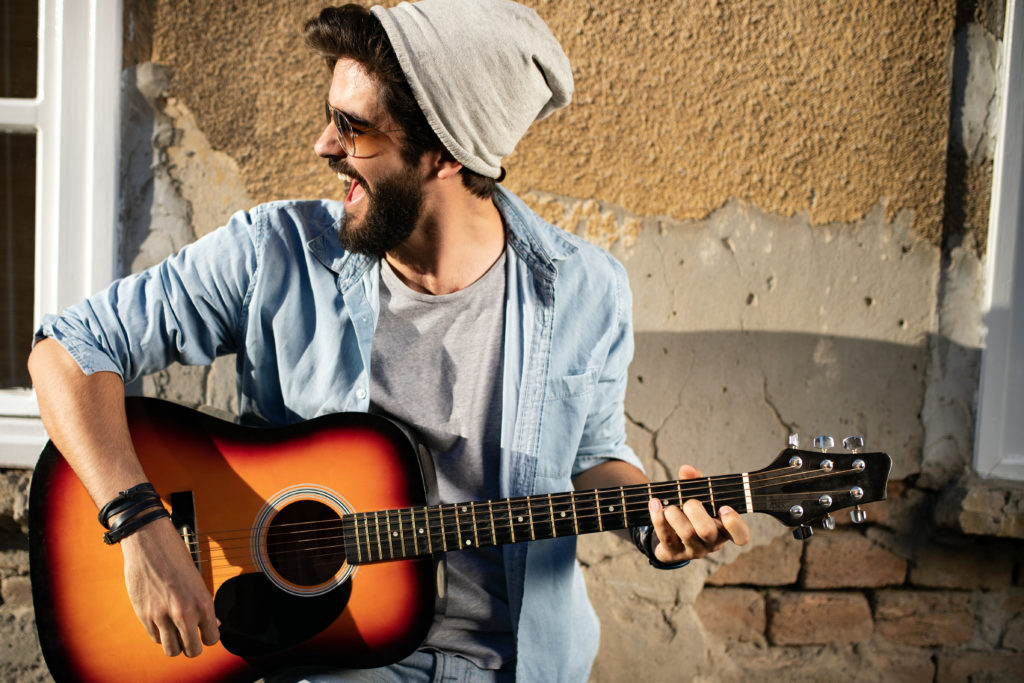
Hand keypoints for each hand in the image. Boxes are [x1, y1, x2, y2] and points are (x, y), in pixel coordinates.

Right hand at [120, 517, 219, 656]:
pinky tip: (162, 621)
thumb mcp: (197, 582)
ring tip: (175, 631)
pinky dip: (160, 634)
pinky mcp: (144, 616)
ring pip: (172, 650)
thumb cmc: (176, 559)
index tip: (204, 632)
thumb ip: (204, 606)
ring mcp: (162, 616)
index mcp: (203, 602)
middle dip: (192, 646)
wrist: (150, 544)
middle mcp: (184, 612)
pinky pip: (156, 638)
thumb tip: (213, 626)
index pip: (211, 639)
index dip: (208, 637)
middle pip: (192, 651)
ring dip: (175, 644)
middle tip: (189, 636)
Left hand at [648, 464, 749, 562]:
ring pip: (686, 534)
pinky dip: (658, 518)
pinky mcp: (674, 554)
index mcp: (724, 529)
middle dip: (695, 511)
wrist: (671, 536)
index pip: (741, 536)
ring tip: (668, 507)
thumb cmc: (690, 514)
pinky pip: (667, 537)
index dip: (735, 524)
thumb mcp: (696, 497)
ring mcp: (693, 551)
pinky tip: (654, 504)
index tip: (723, 508)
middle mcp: (711, 542)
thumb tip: (687, 470)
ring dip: (674, 514)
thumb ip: (695, 482)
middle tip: (688, 503)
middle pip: (707, 531)